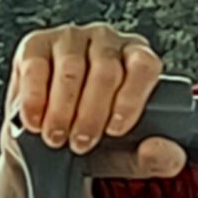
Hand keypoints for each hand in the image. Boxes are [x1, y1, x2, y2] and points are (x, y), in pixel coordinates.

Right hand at [0, 24, 182, 179]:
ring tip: (57, 137)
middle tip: (81, 143)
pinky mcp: (35, 45)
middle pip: (106, 70)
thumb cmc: (97, 140)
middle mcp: (108, 41)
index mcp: (140, 57)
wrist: (51, 144)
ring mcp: (71, 38)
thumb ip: (156, 158)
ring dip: (62, 109)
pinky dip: (35, 99)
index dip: (131, 98)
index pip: (144, 66)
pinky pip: (36, 67)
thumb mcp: (130, 156)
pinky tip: (35, 121)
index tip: (116, 130)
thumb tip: (162, 151)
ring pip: (71, 69)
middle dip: (92, 113)